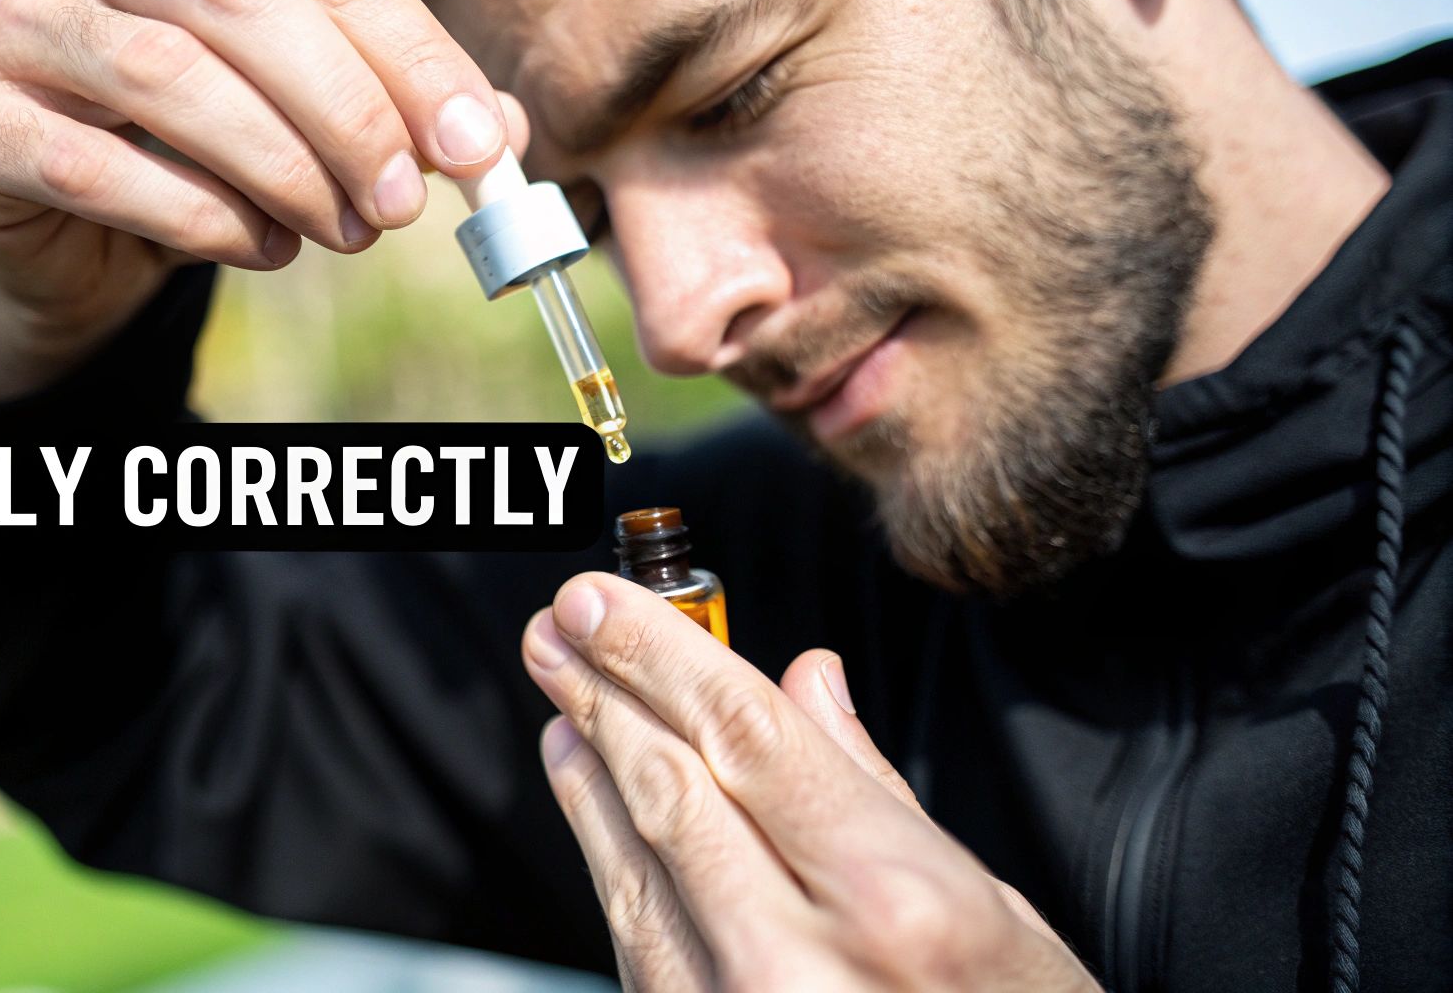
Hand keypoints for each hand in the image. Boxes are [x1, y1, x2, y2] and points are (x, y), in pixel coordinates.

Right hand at [0, 0, 522, 400]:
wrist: (81, 248)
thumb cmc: (210, 170)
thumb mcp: (317, 141)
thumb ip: (400, 124)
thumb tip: (496, 137)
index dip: (411, 56)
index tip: (477, 145)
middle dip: (345, 110)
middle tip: (403, 203)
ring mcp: (26, 31)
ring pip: (166, 74)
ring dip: (277, 166)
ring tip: (338, 233)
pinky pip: (91, 163)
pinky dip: (196, 215)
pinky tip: (257, 246)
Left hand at [521, 573, 1097, 990]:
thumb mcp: (997, 912)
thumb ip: (876, 792)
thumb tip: (807, 682)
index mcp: (896, 900)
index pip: (746, 739)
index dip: (659, 656)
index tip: (604, 600)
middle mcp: (801, 961)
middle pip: (673, 789)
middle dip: (604, 692)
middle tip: (558, 624)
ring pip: (635, 863)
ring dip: (589, 765)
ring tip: (562, 692)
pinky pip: (636, 938)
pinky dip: (604, 853)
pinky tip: (589, 794)